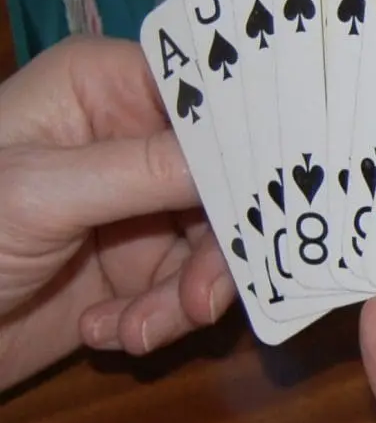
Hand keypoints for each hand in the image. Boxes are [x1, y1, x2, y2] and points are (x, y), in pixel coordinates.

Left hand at [0, 38, 235, 389]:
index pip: (205, 95)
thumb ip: (146, 171)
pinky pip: (185, 292)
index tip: (287, 184)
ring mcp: (135, 210)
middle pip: (225, 182)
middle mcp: (130, 142)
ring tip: (137, 331)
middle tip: (200, 300)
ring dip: (181, 299)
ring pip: (214, 247)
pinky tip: (103, 332)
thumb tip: (246, 154)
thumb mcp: (40, 194)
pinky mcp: (134, 272)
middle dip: (215, 249)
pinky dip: (155, 322)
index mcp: (102, 90)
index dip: (248, 137)